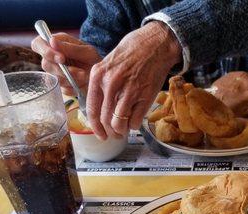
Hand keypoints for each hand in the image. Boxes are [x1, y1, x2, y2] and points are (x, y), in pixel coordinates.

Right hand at [31, 33, 101, 95]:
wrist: (103, 76)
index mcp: (56, 44)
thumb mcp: (87, 52)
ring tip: (85, 76)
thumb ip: (70, 48)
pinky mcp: (61, 86)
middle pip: (45, 64)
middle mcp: (52, 58)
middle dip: (62, 70)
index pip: (38, 44)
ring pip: (55, 78)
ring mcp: (55, 73)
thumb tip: (52, 41)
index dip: (45, 51)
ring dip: (72, 79)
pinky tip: (83, 83)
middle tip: (79, 72)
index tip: (61, 58)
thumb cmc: (94, 60)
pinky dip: (75, 87)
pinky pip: (63, 89)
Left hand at [87, 22, 181, 139]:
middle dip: (110, 131)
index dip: (95, 126)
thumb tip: (100, 107)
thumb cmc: (133, 52)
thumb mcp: (108, 63)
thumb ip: (102, 83)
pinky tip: (136, 121)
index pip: (92, 109)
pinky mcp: (145, 96)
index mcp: (98, 75)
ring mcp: (129, 91)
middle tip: (114, 135)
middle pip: (105, 119)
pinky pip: (136, 121)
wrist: (156, 44)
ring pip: (119, 123)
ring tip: (124, 131)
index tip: (100, 134)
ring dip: (122, 131)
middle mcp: (111, 84)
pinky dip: (135, 125)